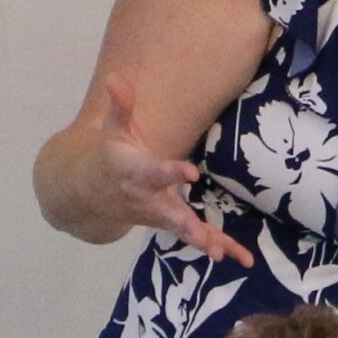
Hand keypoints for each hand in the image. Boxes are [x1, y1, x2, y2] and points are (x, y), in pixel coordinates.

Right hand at [84, 73, 253, 266]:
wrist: (92, 197)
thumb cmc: (111, 157)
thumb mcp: (114, 131)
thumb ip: (121, 107)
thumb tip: (116, 78)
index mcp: (137, 173)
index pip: (156, 172)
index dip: (173, 173)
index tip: (192, 172)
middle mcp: (149, 199)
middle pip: (169, 214)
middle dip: (186, 225)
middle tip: (203, 238)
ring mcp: (161, 216)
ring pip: (184, 231)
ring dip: (203, 242)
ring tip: (223, 255)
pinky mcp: (173, 225)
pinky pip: (199, 239)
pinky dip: (223, 248)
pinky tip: (245, 260)